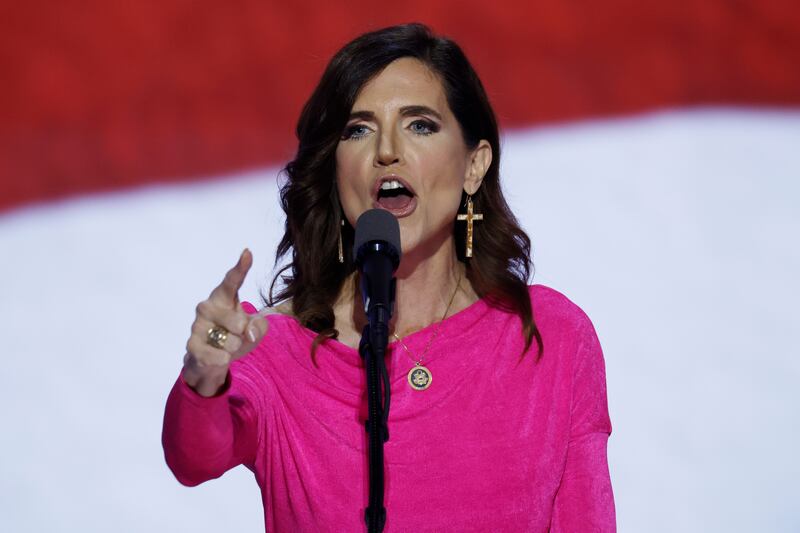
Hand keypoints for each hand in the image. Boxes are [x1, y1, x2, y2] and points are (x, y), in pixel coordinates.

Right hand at [182, 249, 268, 396]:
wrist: (213, 360)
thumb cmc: (235, 336)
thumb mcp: (255, 330)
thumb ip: (259, 326)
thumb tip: (247, 332)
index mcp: (223, 297)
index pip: (232, 281)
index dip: (241, 268)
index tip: (248, 253)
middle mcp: (207, 306)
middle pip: (237, 321)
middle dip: (244, 333)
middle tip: (236, 334)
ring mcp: (197, 325)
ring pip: (230, 341)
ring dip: (234, 348)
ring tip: (225, 346)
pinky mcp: (191, 345)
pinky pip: (218, 356)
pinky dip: (224, 360)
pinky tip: (218, 356)